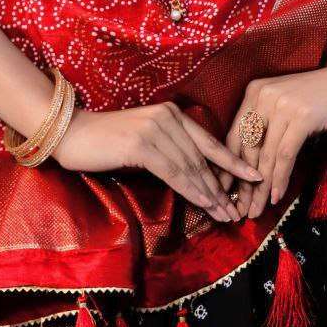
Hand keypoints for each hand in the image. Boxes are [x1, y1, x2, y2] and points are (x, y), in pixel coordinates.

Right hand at [51, 101, 264, 222]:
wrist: (72, 133)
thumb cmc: (106, 141)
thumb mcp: (144, 141)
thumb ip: (169, 151)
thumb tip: (195, 178)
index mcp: (172, 113)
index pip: (208, 141)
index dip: (233, 161)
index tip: (254, 176)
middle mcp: (168, 116)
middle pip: (202, 158)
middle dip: (222, 186)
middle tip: (237, 209)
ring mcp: (155, 128)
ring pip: (191, 167)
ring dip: (210, 193)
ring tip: (225, 213)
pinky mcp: (142, 143)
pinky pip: (174, 171)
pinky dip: (191, 189)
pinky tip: (203, 203)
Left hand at [213, 68, 326, 219]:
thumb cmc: (316, 99)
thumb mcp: (283, 106)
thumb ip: (265, 126)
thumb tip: (250, 166)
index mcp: (254, 91)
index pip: (235, 134)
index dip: (230, 166)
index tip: (228, 190)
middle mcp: (264, 95)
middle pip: (248, 147)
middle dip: (244, 182)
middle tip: (243, 208)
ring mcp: (283, 105)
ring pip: (266, 155)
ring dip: (261, 188)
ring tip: (257, 209)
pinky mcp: (302, 117)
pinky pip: (285, 155)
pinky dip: (280, 179)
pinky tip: (277, 196)